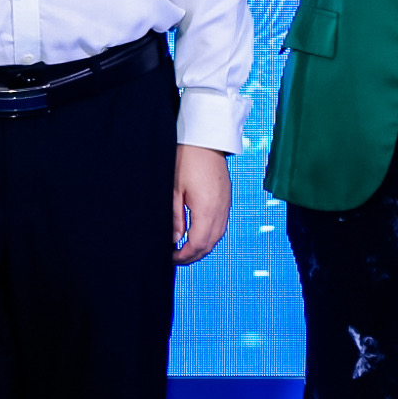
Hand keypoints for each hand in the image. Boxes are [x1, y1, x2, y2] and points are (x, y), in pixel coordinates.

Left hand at [173, 145, 230, 262]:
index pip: (198, 245)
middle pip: (210, 244)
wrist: (206, 140)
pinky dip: (209, 235)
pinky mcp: (226, 199)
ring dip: (202, 246)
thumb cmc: (187, 160)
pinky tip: (197, 233)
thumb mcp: (173, 190)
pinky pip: (221, 225)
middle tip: (176, 258)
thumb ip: (174, 218)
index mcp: (207, 210)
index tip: (171, 258)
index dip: (184, 256)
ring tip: (184, 249)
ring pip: (217, 236)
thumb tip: (175, 240)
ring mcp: (226, 205)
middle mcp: (221, 211)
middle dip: (193, 255)